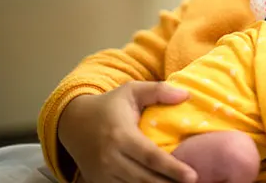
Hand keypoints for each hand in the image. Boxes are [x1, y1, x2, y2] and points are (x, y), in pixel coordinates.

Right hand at [58, 81, 198, 182]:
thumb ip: (159, 91)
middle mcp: (111, 158)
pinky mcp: (98, 182)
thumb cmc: (109, 105)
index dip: (172, 168)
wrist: (73, 122)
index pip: (150, 156)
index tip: (192, 175)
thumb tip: (185, 95)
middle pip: (145, 178)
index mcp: (121, 135)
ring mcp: (103, 173)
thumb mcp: (132, 91)